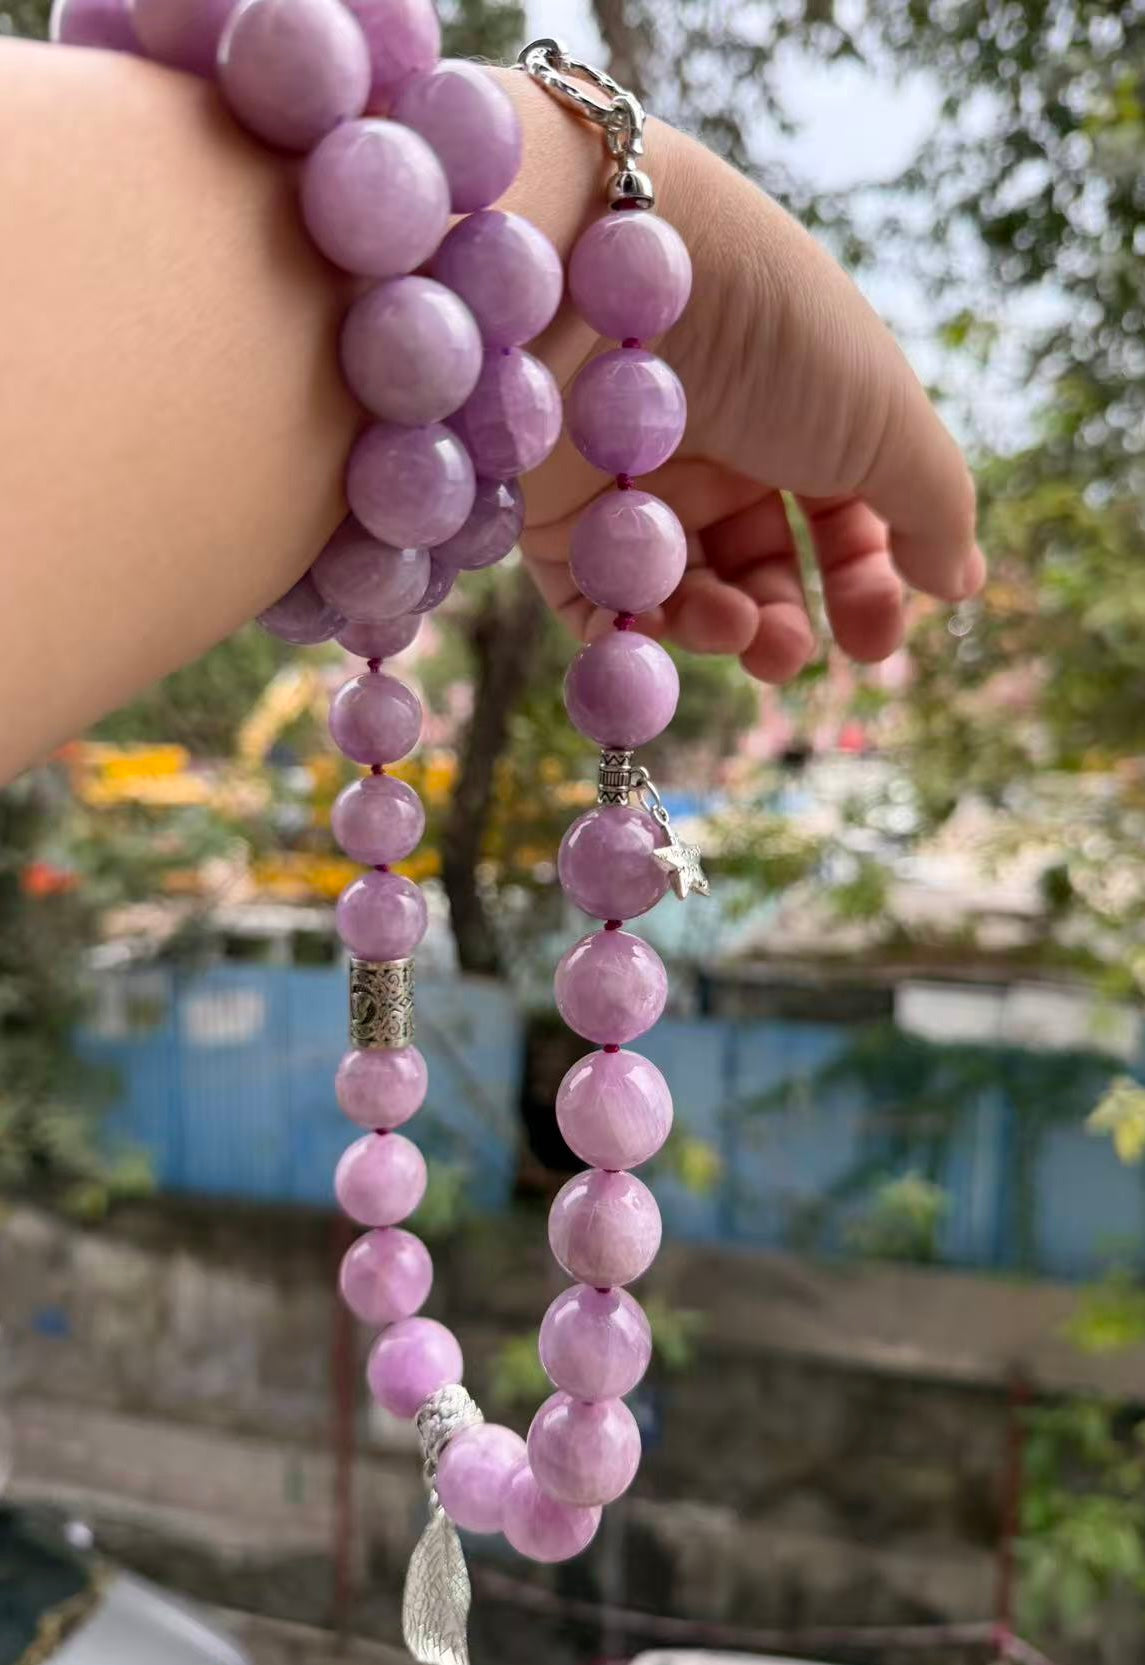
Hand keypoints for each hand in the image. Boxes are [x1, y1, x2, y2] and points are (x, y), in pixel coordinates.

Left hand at [501, 73, 984, 680]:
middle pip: (754, 566)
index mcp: (796, 412)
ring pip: (679, 592)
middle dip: (780, 625)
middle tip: (787, 657)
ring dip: (717, 629)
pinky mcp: (549, 508)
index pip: (838, 519)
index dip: (863, 583)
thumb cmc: (771, 330)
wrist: (606, 263)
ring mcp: (629, 477)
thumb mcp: (885, 418)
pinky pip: (593, 598)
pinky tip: (663, 627)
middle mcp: (710, 445)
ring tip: (733, 629)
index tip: (874, 643)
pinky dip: (630, 632)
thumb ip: (933, 507)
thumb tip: (960, 582)